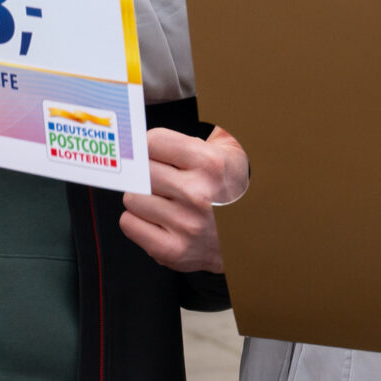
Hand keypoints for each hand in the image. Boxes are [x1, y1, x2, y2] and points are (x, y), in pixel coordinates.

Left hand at [119, 126, 247, 274]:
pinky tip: (160, 221)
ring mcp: (185, 225)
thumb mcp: (224, 152)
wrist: (252, 234)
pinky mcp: (173, 250)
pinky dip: (138, 222)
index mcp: (210, 164)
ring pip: (132, 198)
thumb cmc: (228, 188)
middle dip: (148, 175)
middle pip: (140, 172)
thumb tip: (144, 130)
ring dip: (143, 200)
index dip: (150, 148)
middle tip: (165, 182)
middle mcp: (198, 194)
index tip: (153, 154)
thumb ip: (193, 133)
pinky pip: (129, 224)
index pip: (153, 142)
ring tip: (166, 204)